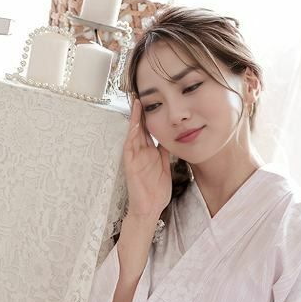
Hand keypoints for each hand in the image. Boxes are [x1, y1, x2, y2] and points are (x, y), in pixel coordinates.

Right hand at [123, 97, 171, 220]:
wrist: (150, 209)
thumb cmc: (157, 191)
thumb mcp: (166, 167)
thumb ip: (166, 152)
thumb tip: (171, 136)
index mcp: (150, 152)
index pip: (149, 129)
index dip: (151, 114)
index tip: (154, 99)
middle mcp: (141, 152)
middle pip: (140, 127)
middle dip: (140, 111)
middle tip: (141, 92)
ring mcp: (135, 158)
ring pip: (133, 133)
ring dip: (134, 118)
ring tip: (136, 101)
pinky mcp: (130, 165)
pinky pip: (129, 147)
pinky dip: (131, 135)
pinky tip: (134, 124)